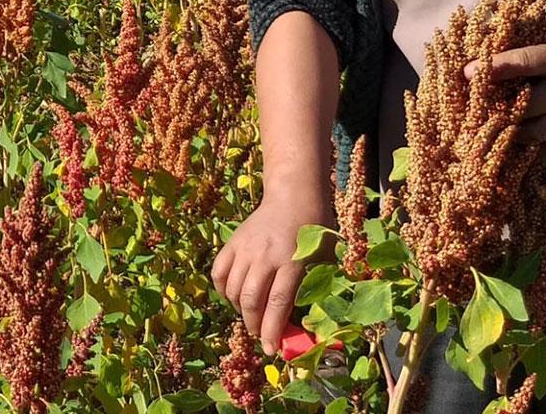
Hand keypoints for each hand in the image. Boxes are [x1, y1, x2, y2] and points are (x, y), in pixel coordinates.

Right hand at [212, 189, 334, 355]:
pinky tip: (236, 294)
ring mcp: (246, 247)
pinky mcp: (233, 242)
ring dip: (241, 310)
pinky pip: (219, 273)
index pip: (278, 302)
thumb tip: (310, 326)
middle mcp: (265, 254)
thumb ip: (316, 289)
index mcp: (292, 259)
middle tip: (261, 333)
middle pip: (252, 299)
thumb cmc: (315, 230)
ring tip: (253, 313)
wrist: (294, 195)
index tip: (270, 350)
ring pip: (234, 290)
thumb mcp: (325, 258)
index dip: (272, 330)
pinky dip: (224, 290)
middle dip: (254, 325)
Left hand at [463, 4, 545, 165]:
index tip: (466, 72)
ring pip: (542, 133)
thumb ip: (541, 52)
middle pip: (527, 106)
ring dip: (517, 135)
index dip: (492, 68)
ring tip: (496, 134)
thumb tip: (500, 63)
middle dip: (499, 110)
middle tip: (477, 113)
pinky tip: (528, 154)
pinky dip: (545, 156)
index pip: (522, 62)